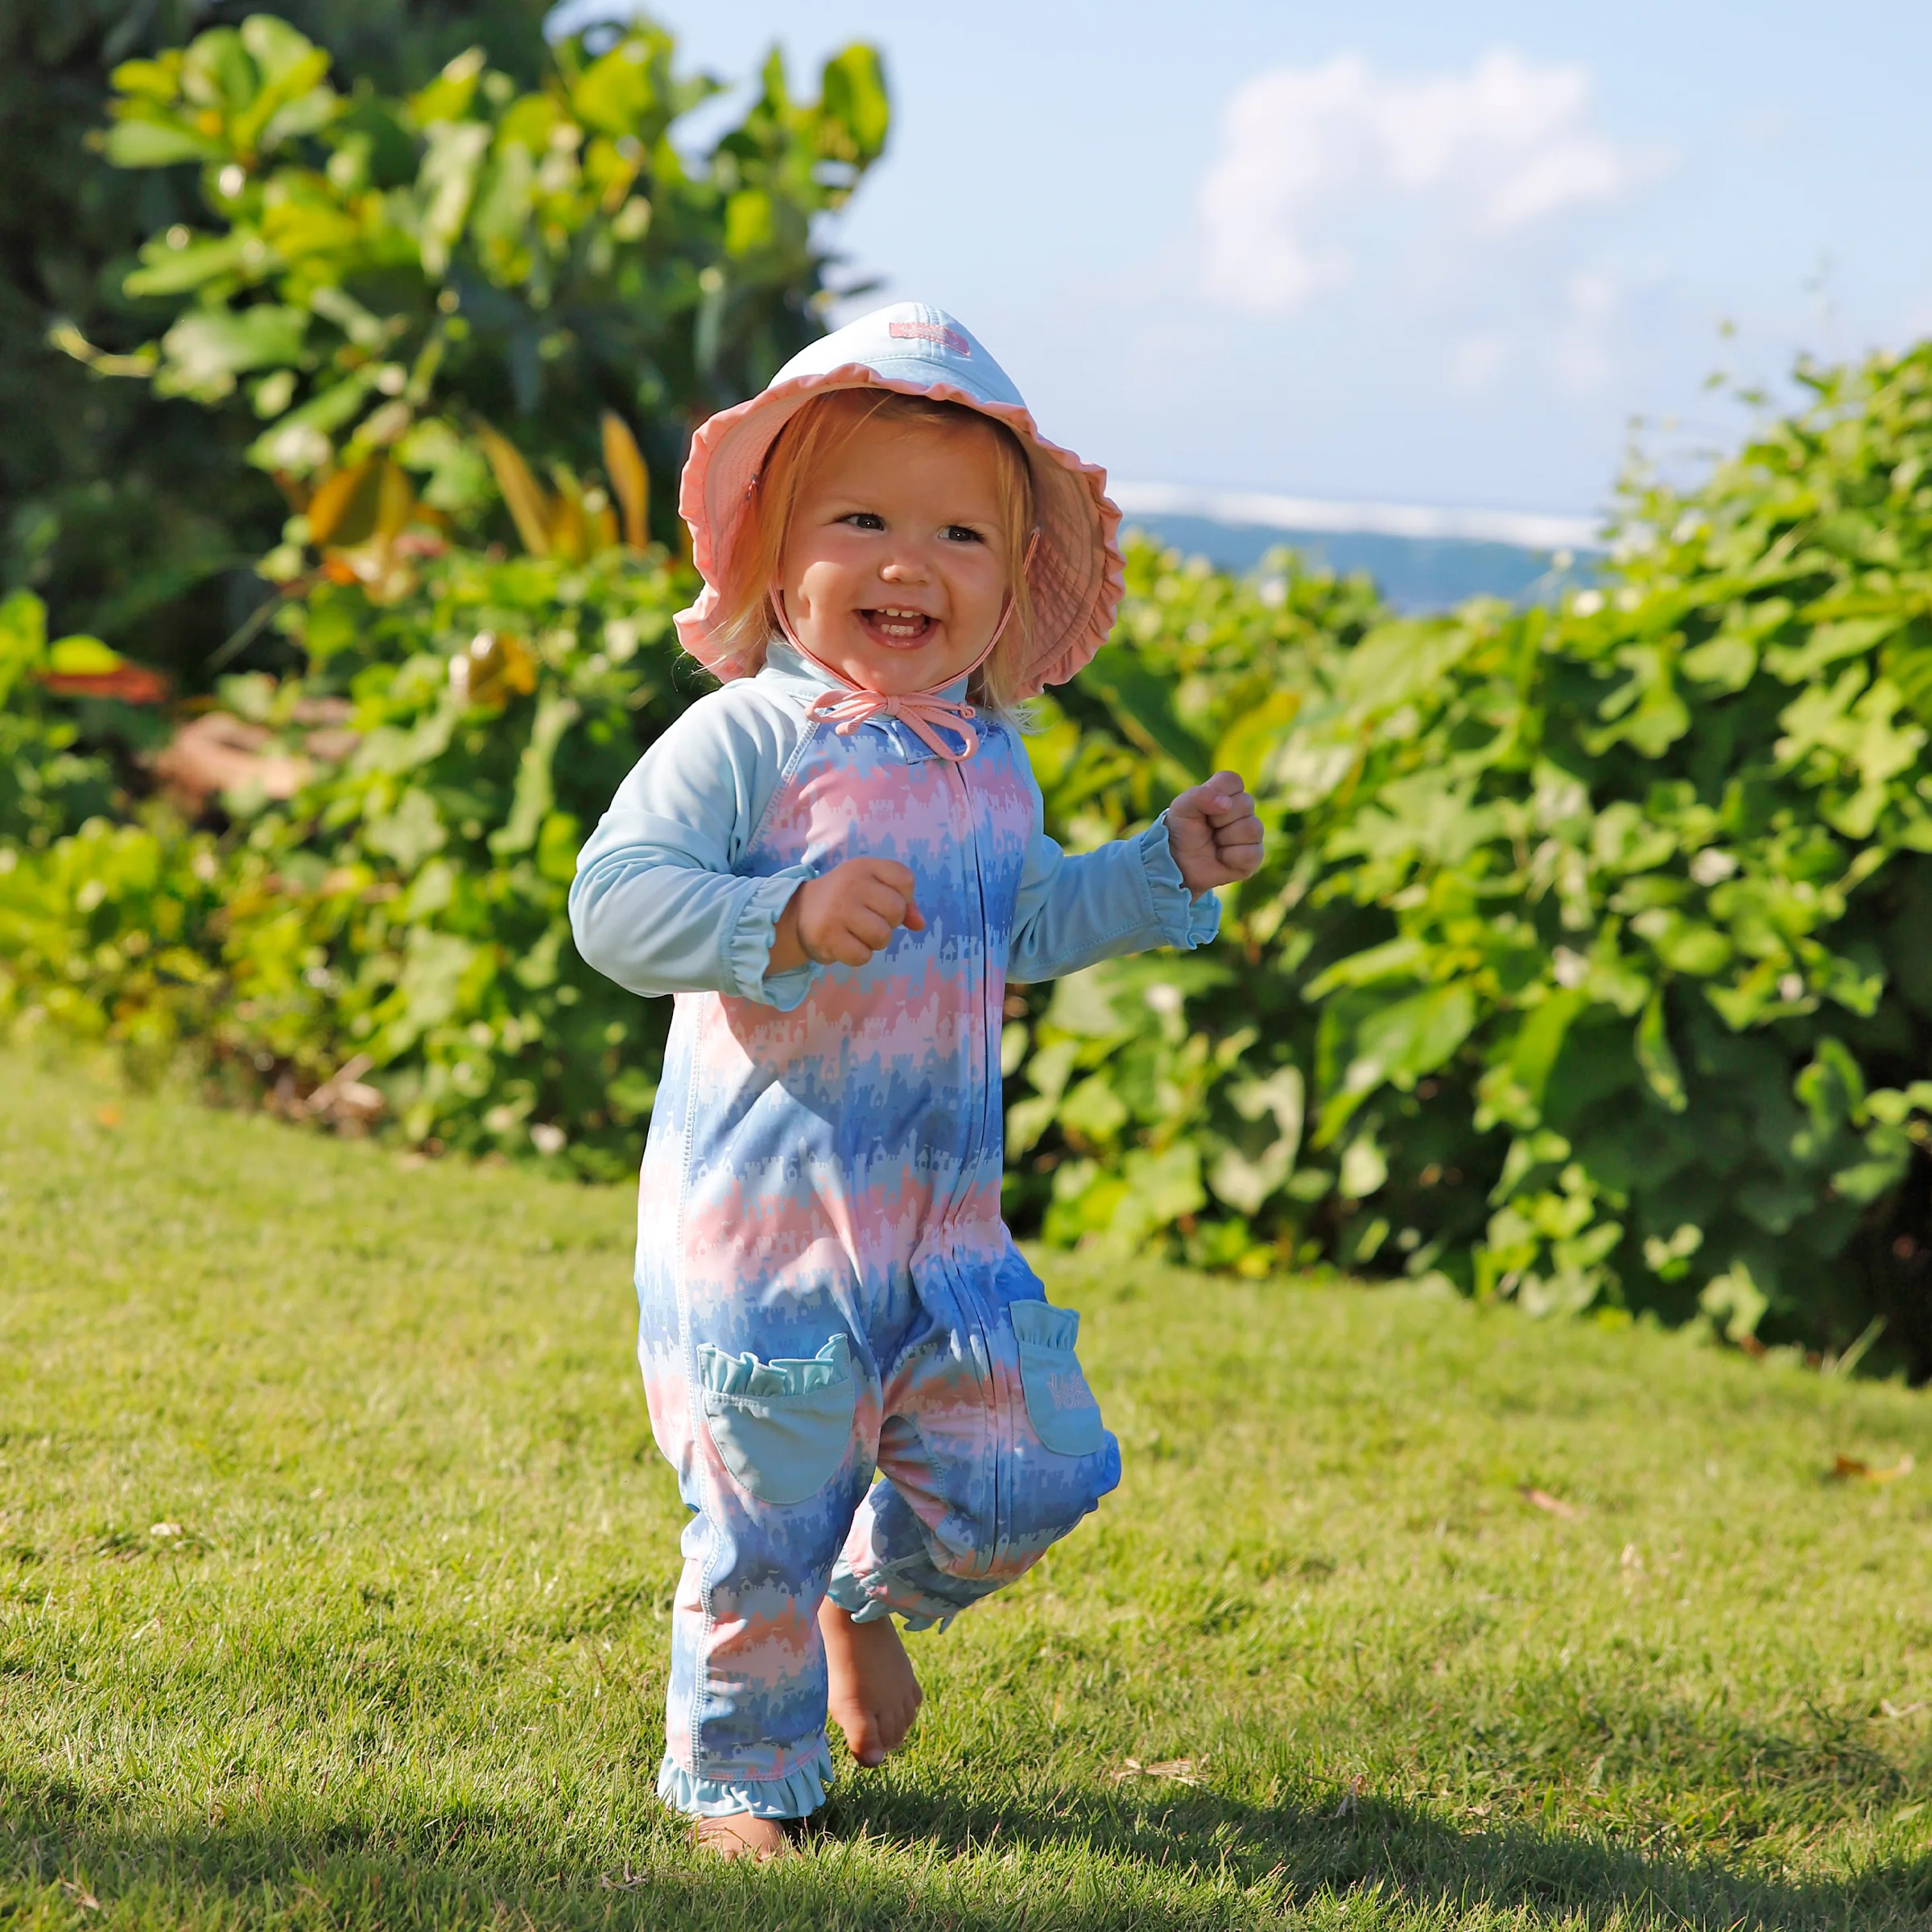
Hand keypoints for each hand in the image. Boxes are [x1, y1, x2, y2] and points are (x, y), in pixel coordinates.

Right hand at [770, 857, 925, 971]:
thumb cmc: (845, 901)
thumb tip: (920, 924)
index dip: (904, 897)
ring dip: (875, 942)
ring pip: (882, 936)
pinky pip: (863, 955)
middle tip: (869, 920)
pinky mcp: (827, 935)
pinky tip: (845, 944)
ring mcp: (838, 909)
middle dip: (890, 922)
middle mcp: (850, 883)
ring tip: (858, 933)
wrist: (799, 914)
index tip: (884, 902)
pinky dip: (859, 955)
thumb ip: (902, 902)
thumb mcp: (871, 889)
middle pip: (896, 910)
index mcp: (863, 866)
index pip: (905, 879)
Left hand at [1166, 770, 1263, 894]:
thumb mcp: (1181, 808)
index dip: (1217, 793)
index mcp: (1226, 792)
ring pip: (1252, 828)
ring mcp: (1251, 832)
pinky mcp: (1254, 855)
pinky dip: (1230, 857)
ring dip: (1225, 839)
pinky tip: (1221, 858)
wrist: (1179, 864)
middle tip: (1208, 828)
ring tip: (1214, 843)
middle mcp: (1243, 810)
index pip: (1233, 780)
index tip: (1203, 808)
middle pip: (1246, 803)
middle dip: (1219, 819)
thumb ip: (1199, 796)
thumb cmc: (1182, 832)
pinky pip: (1251, 853)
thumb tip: (1226, 803)